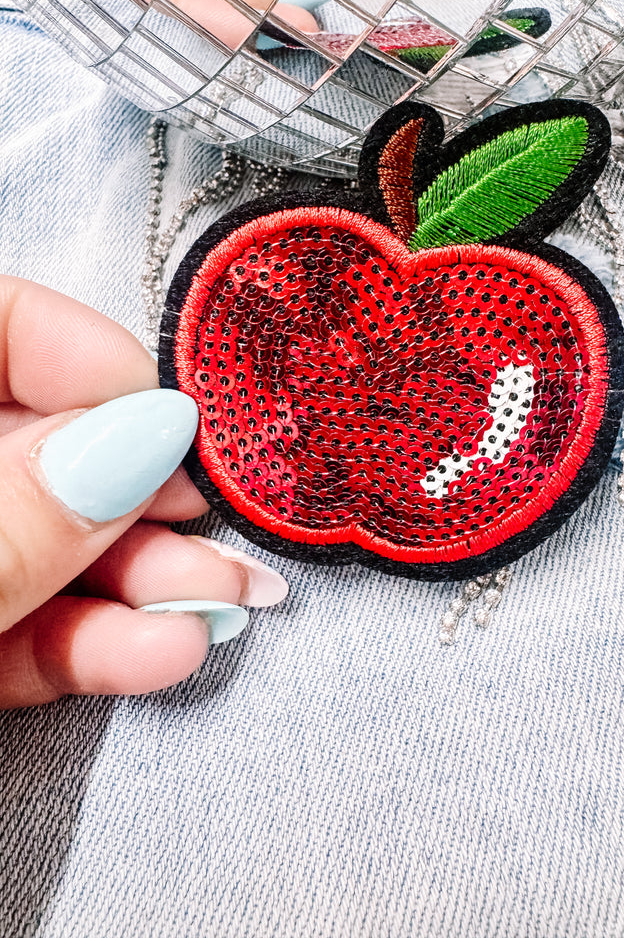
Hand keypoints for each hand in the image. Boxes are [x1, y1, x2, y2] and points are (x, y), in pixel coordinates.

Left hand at [0, 276, 287, 708]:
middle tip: (217, 519)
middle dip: (145, 488)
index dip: (90, 355)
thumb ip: (14, 514)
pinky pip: (24, 629)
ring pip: (47, 542)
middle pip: (46, 441)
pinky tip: (166, 649)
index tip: (172, 419)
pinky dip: (94, 646)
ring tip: (222, 602)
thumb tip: (146, 434)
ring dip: (145, 579)